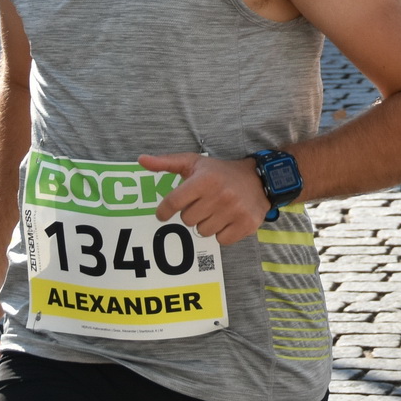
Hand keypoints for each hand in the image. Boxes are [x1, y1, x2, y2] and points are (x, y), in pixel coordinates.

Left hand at [146, 153, 269, 245]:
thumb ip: (166, 163)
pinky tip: (228, 219)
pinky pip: (221, 240)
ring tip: (216, 211)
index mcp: (205, 180)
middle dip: (192, 214)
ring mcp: (234, 211)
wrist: (259, 179)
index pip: (172, 203)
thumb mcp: (194, 163)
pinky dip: (222, 233)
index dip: (163, 211)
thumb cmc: (220, 172)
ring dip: (207, 224)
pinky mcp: (246, 224)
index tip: (163, 214)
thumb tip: (141, 160)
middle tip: (203, 204)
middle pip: (187, 220)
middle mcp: (220, 195)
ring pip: (203, 232)